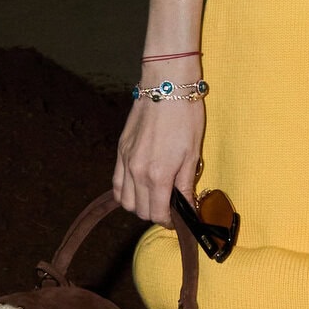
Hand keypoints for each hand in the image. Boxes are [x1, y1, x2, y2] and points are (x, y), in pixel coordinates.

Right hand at [114, 94, 204, 226]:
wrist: (165, 86)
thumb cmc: (185, 116)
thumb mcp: (192, 153)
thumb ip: (185, 184)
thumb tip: (188, 206)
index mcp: (158, 175)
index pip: (157, 213)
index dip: (169, 222)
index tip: (179, 219)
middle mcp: (137, 172)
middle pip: (141, 211)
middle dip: (156, 214)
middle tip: (170, 207)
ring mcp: (125, 161)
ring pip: (125, 201)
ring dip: (140, 206)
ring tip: (155, 198)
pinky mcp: (120, 151)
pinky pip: (116, 184)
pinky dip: (125, 193)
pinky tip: (138, 188)